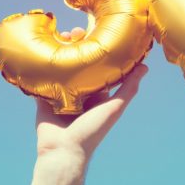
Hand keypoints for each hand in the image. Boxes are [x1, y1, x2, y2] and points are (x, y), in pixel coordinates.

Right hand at [18, 27, 147, 184]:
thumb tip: (145, 66)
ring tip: (58, 38)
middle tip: (72, 33)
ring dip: (58, 52)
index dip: (95, 49)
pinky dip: (40, 67)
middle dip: (75, 47)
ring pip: (59, 68)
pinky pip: (41, 79)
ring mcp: (60, 94)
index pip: (98, 65)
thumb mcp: (115, 107)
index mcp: (97, 93)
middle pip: (77, 63)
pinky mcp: (43, 98)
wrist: (64, 152)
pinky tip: (39, 50)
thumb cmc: (93, 131)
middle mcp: (80, 92)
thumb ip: (129, 87)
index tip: (93, 33)